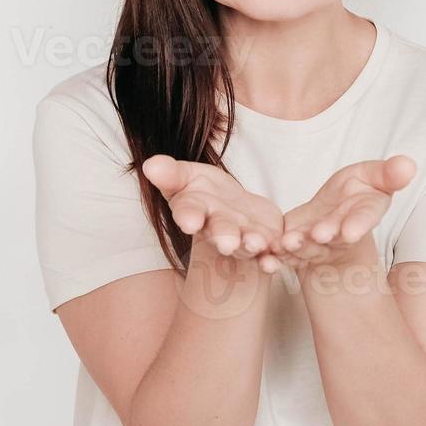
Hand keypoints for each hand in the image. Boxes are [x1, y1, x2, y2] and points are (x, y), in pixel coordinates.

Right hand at [140, 154, 287, 271]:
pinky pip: (269, 255)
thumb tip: (149, 165)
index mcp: (195, 211)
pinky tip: (275, 261)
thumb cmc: (204, 192)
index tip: (189, 221)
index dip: (189, 217)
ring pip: (246, 245)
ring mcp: (241, 240)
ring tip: (257, 243)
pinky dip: (272, 259)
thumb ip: (171, 174)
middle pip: (220, 232)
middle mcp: (217, 229)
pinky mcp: (265, 244)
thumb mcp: (186, 176)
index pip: (188, 212)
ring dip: (251, 245)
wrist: (232, 209)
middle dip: (224, 237)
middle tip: (227, 243)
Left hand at [272, 155, 416, 270]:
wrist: (335, 215)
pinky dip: (275, 257)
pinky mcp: (295, 248)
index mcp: (364, 213)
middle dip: (326, 235)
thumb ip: (389, 173)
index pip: (364, 218)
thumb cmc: (356, 191)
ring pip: (308, 247)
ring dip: (298, 246)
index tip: (350, 231)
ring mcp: (318, 244)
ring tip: (287, 242)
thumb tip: (409, 164)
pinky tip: (267, 256)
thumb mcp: (373, 176)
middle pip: (334, 235)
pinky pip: (284, 254)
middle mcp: (342, 233)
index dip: (357, 225)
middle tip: (318, 234)